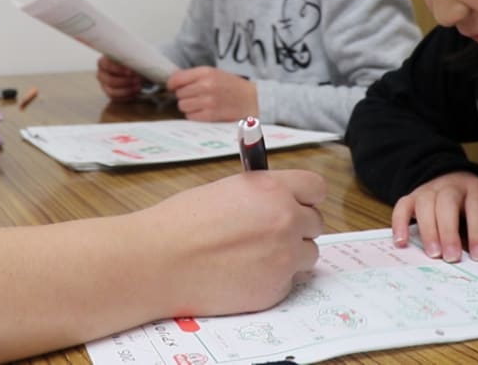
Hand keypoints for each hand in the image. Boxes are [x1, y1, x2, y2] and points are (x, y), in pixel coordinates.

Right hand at [96, 55, 141, 100]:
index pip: (107, 65)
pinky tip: (136, 92)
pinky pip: (117, 99)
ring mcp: (104, 85)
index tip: (131, 71)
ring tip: (138, 86)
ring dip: (127, 90)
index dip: (118, 69)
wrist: (132, 69)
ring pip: (112, 92)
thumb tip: (137, 60)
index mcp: (103, 62)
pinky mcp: (110, 94)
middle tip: (138, 79)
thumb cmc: (128, 60)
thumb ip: (129, 57)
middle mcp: (101, 74)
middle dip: (125, 81)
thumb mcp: (128, 56)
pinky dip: (127, 96)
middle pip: (110, 81)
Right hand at [137, 169, 326, 314]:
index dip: (306, 197)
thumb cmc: (182, 222)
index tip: (298, 203)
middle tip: (269, 233)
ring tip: (253, 256)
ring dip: (289, 255)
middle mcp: (286, 221)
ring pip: (308, 255)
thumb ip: (262, 195)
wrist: (160, 261)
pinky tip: (242, 274)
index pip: (316, 188)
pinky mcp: (276, 290)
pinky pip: (288, 282)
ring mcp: (284, 257)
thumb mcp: (228, 190)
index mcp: (273, 189)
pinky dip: (271, 279)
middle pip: (316, 223)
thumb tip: (281, 202)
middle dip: (297, 227)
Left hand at [166, 66, 257, 121]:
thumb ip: (195, 76)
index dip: (172, 84)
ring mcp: (208, 101)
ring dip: (188, 106)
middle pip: (179, 93)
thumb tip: (173, 81)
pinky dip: (194, 115)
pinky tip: (204, 111)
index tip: (173, 87)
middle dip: (184, 95)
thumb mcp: (215, 73)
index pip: (177, 78)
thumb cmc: (232, 86)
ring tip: (199, 104)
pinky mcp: (211, 115)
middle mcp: (206, 86)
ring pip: (182, 105)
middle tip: (194, 96)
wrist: (253, 99)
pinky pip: (190, 116)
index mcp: (206, 72)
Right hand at [391, 171, 477, 262]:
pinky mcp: (411, 196)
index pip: (476, 207)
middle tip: (451, 257)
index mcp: (474, 188)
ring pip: (424, 205)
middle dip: (448, 232)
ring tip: (432, 254)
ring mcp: (428, 190)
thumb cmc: (475, 199)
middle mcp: (449, 186)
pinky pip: (402, 206)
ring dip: (427, 230)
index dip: (477, 231)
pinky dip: (399, 223)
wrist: (451, 175)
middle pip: (447, 204)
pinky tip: (401, 242)